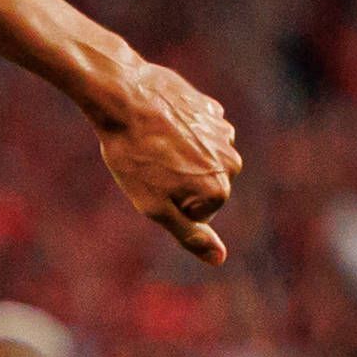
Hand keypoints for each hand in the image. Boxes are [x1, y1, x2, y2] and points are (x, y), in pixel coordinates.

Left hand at [97, 61, 240, 264]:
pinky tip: (160, 124)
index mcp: (219, 189)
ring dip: (179, 156)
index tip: (151, 185)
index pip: (198, 215)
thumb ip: (190, 235)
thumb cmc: (133, 156)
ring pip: (200, 159)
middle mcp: (231, 161)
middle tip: (149, 165)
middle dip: (178, 181)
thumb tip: (219, 259)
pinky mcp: (211, 110)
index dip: (169, 204)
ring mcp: (223, 133)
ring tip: (153, 144)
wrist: (124, 97)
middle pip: (202, 186)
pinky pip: (197, 132)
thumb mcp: (155, 206)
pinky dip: (180, 131)